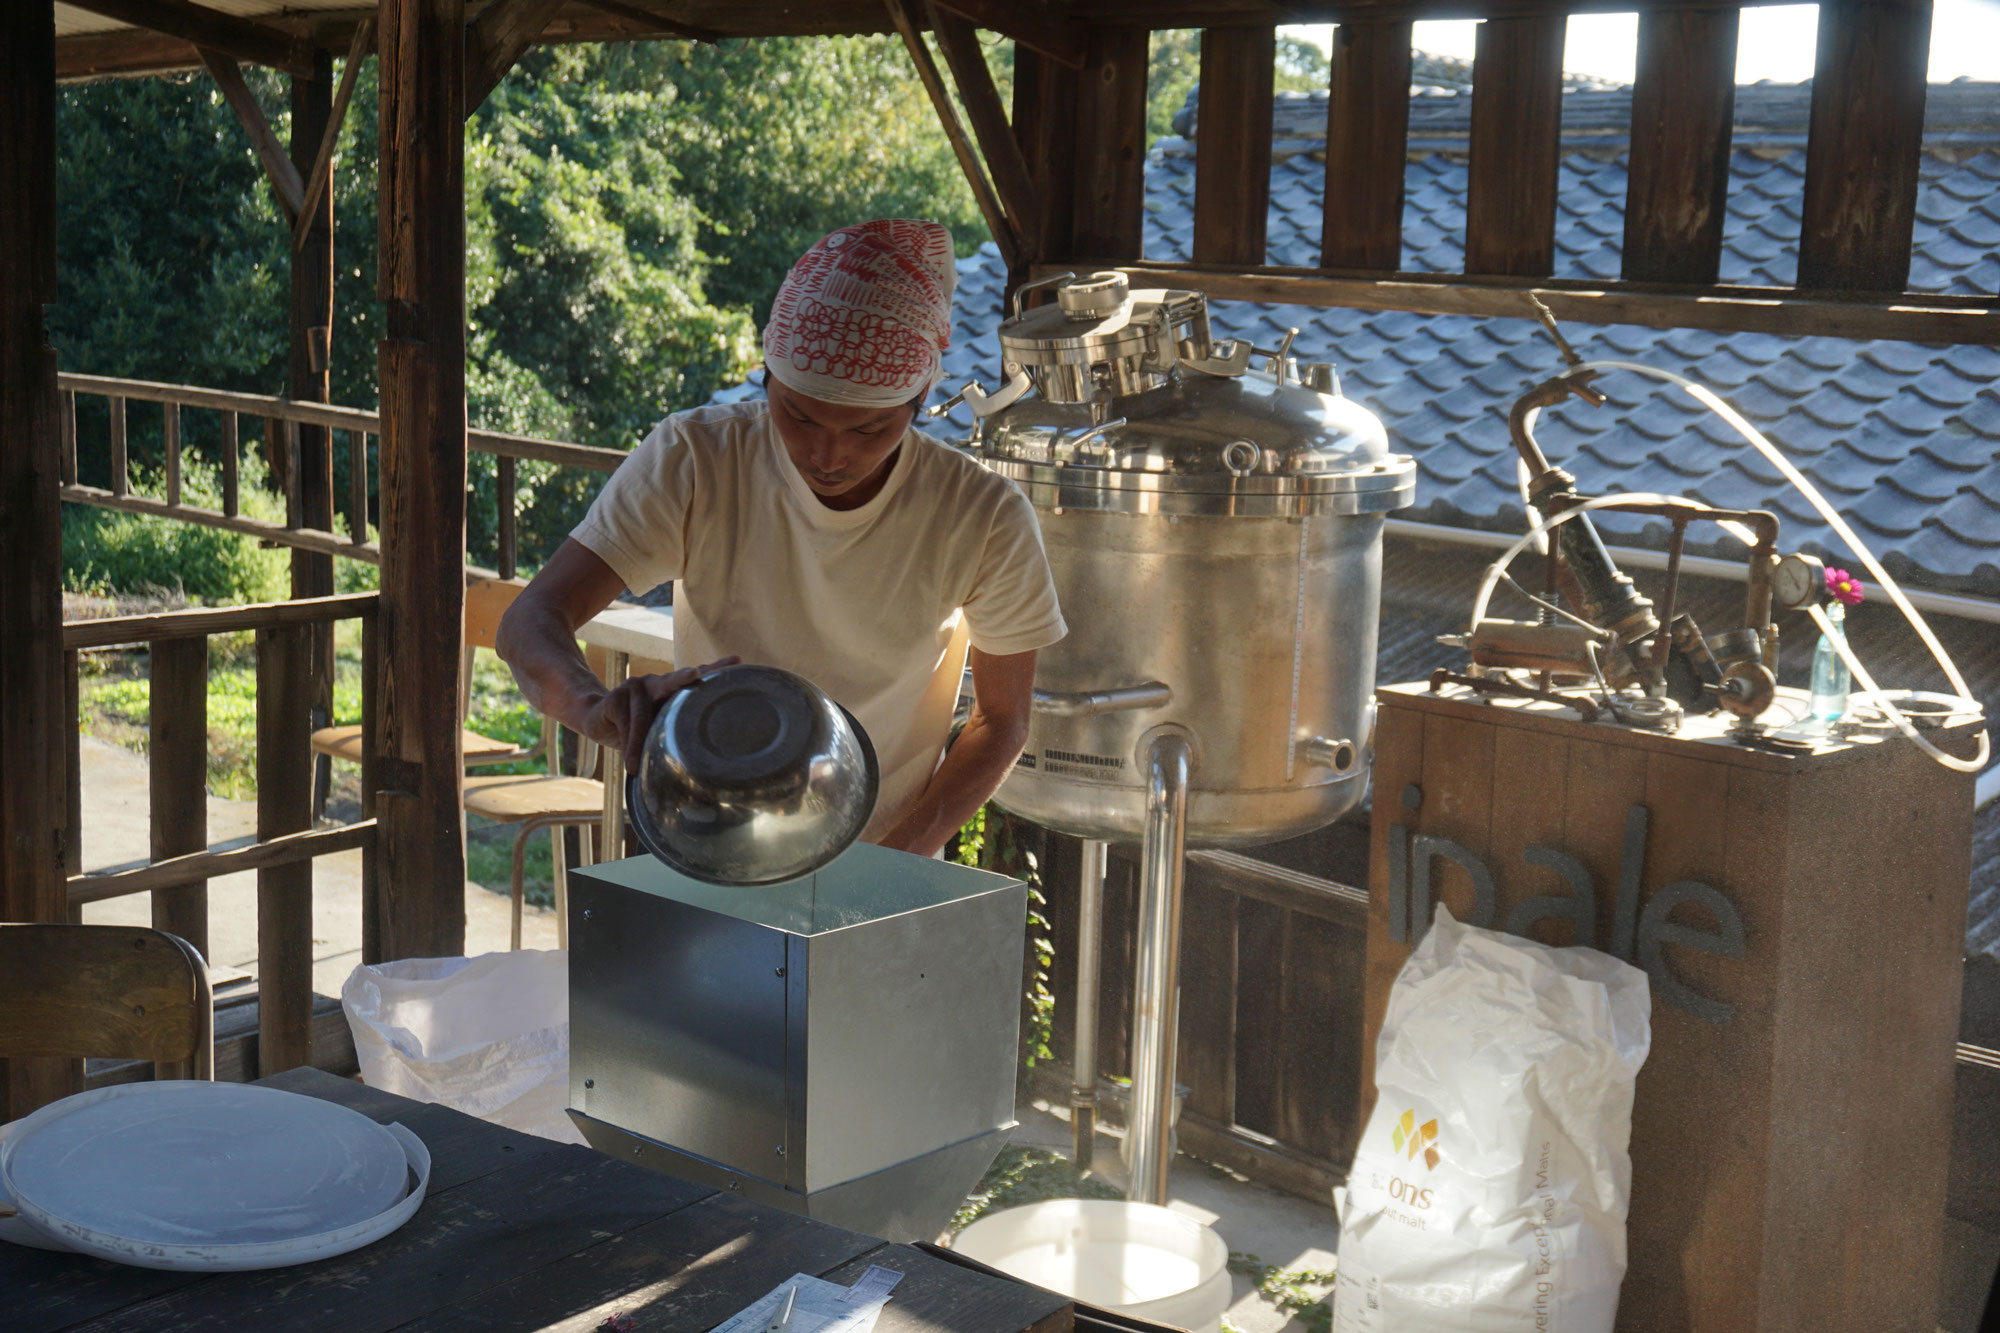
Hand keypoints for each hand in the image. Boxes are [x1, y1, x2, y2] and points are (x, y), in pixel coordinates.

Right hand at [584, 657, 740, 772]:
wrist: (598, 720)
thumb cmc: (638, 727)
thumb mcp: (659, 727)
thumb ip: (675, 731)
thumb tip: (702, 761)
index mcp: (673, 690)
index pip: (699, 676)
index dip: (718, 668)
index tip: (737, 660)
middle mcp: (657, 683)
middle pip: (672, 681)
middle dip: (684, 677)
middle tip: (694, 674)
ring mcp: (636, 687)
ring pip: (643, 718)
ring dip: (640, 744)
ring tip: (636, 765)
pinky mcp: (616, 698)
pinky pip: (626, 725)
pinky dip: (628, 745)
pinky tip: (628, 761)